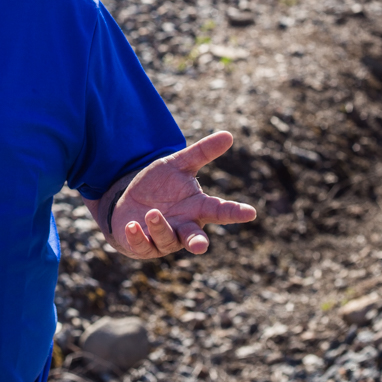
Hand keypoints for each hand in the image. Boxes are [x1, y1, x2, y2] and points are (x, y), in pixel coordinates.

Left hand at [103, 132, 255, 258]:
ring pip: (167, 240)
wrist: (131, 203)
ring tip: (151, 212)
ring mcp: (164, 239)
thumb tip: (229, 135)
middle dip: (197, 243)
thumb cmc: (159, 186)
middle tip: (199, 246)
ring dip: (160, 227)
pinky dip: (137, 238)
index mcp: (197, 208)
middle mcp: (184, 227)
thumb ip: (202, 153)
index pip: (220, 211)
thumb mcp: (177, 165)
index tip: (250, 212)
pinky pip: (142, 246)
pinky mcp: (143, 245)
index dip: (235, 212)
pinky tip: (131, 226)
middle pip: (195, 238)